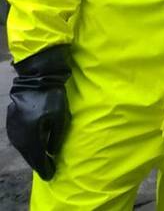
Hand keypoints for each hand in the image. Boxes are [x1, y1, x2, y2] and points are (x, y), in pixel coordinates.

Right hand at [6, 46, 71, 180]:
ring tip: (42, 162)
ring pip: (23, 149)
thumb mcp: (60, 117)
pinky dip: (27, 147)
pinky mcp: (11, 124)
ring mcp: (12, 130)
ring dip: (32, 156)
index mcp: (30, 136)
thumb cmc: (51, 98)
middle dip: (39, 164)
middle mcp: (18, 136)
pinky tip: (34, 148)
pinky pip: (19, 141)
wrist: (34, 80)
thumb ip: (57, 137)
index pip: (37, 158)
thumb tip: (52, 153)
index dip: (44, 168)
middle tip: (48, 171)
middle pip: (28, 155)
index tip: (51, 176)